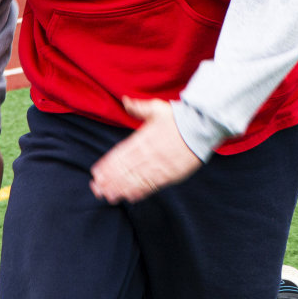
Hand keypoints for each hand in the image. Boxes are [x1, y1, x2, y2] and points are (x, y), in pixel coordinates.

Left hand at [88, 97, 203, 204]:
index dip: (108, 165)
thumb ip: (139, 108)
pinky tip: (130, 197)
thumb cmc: (179, 118)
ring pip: (136, 179)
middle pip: (125, 169)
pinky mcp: (170, 174)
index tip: (96, 172)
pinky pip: (152, 185)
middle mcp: (148, 153)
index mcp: (143, 138)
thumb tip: (125, 101)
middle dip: (109, 180)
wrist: (201, 127)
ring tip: (108, 195)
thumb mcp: (157, 108)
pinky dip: (140, 191)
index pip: (121, 154)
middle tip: (96, 188)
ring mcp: (159, 165)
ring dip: (121, 188)